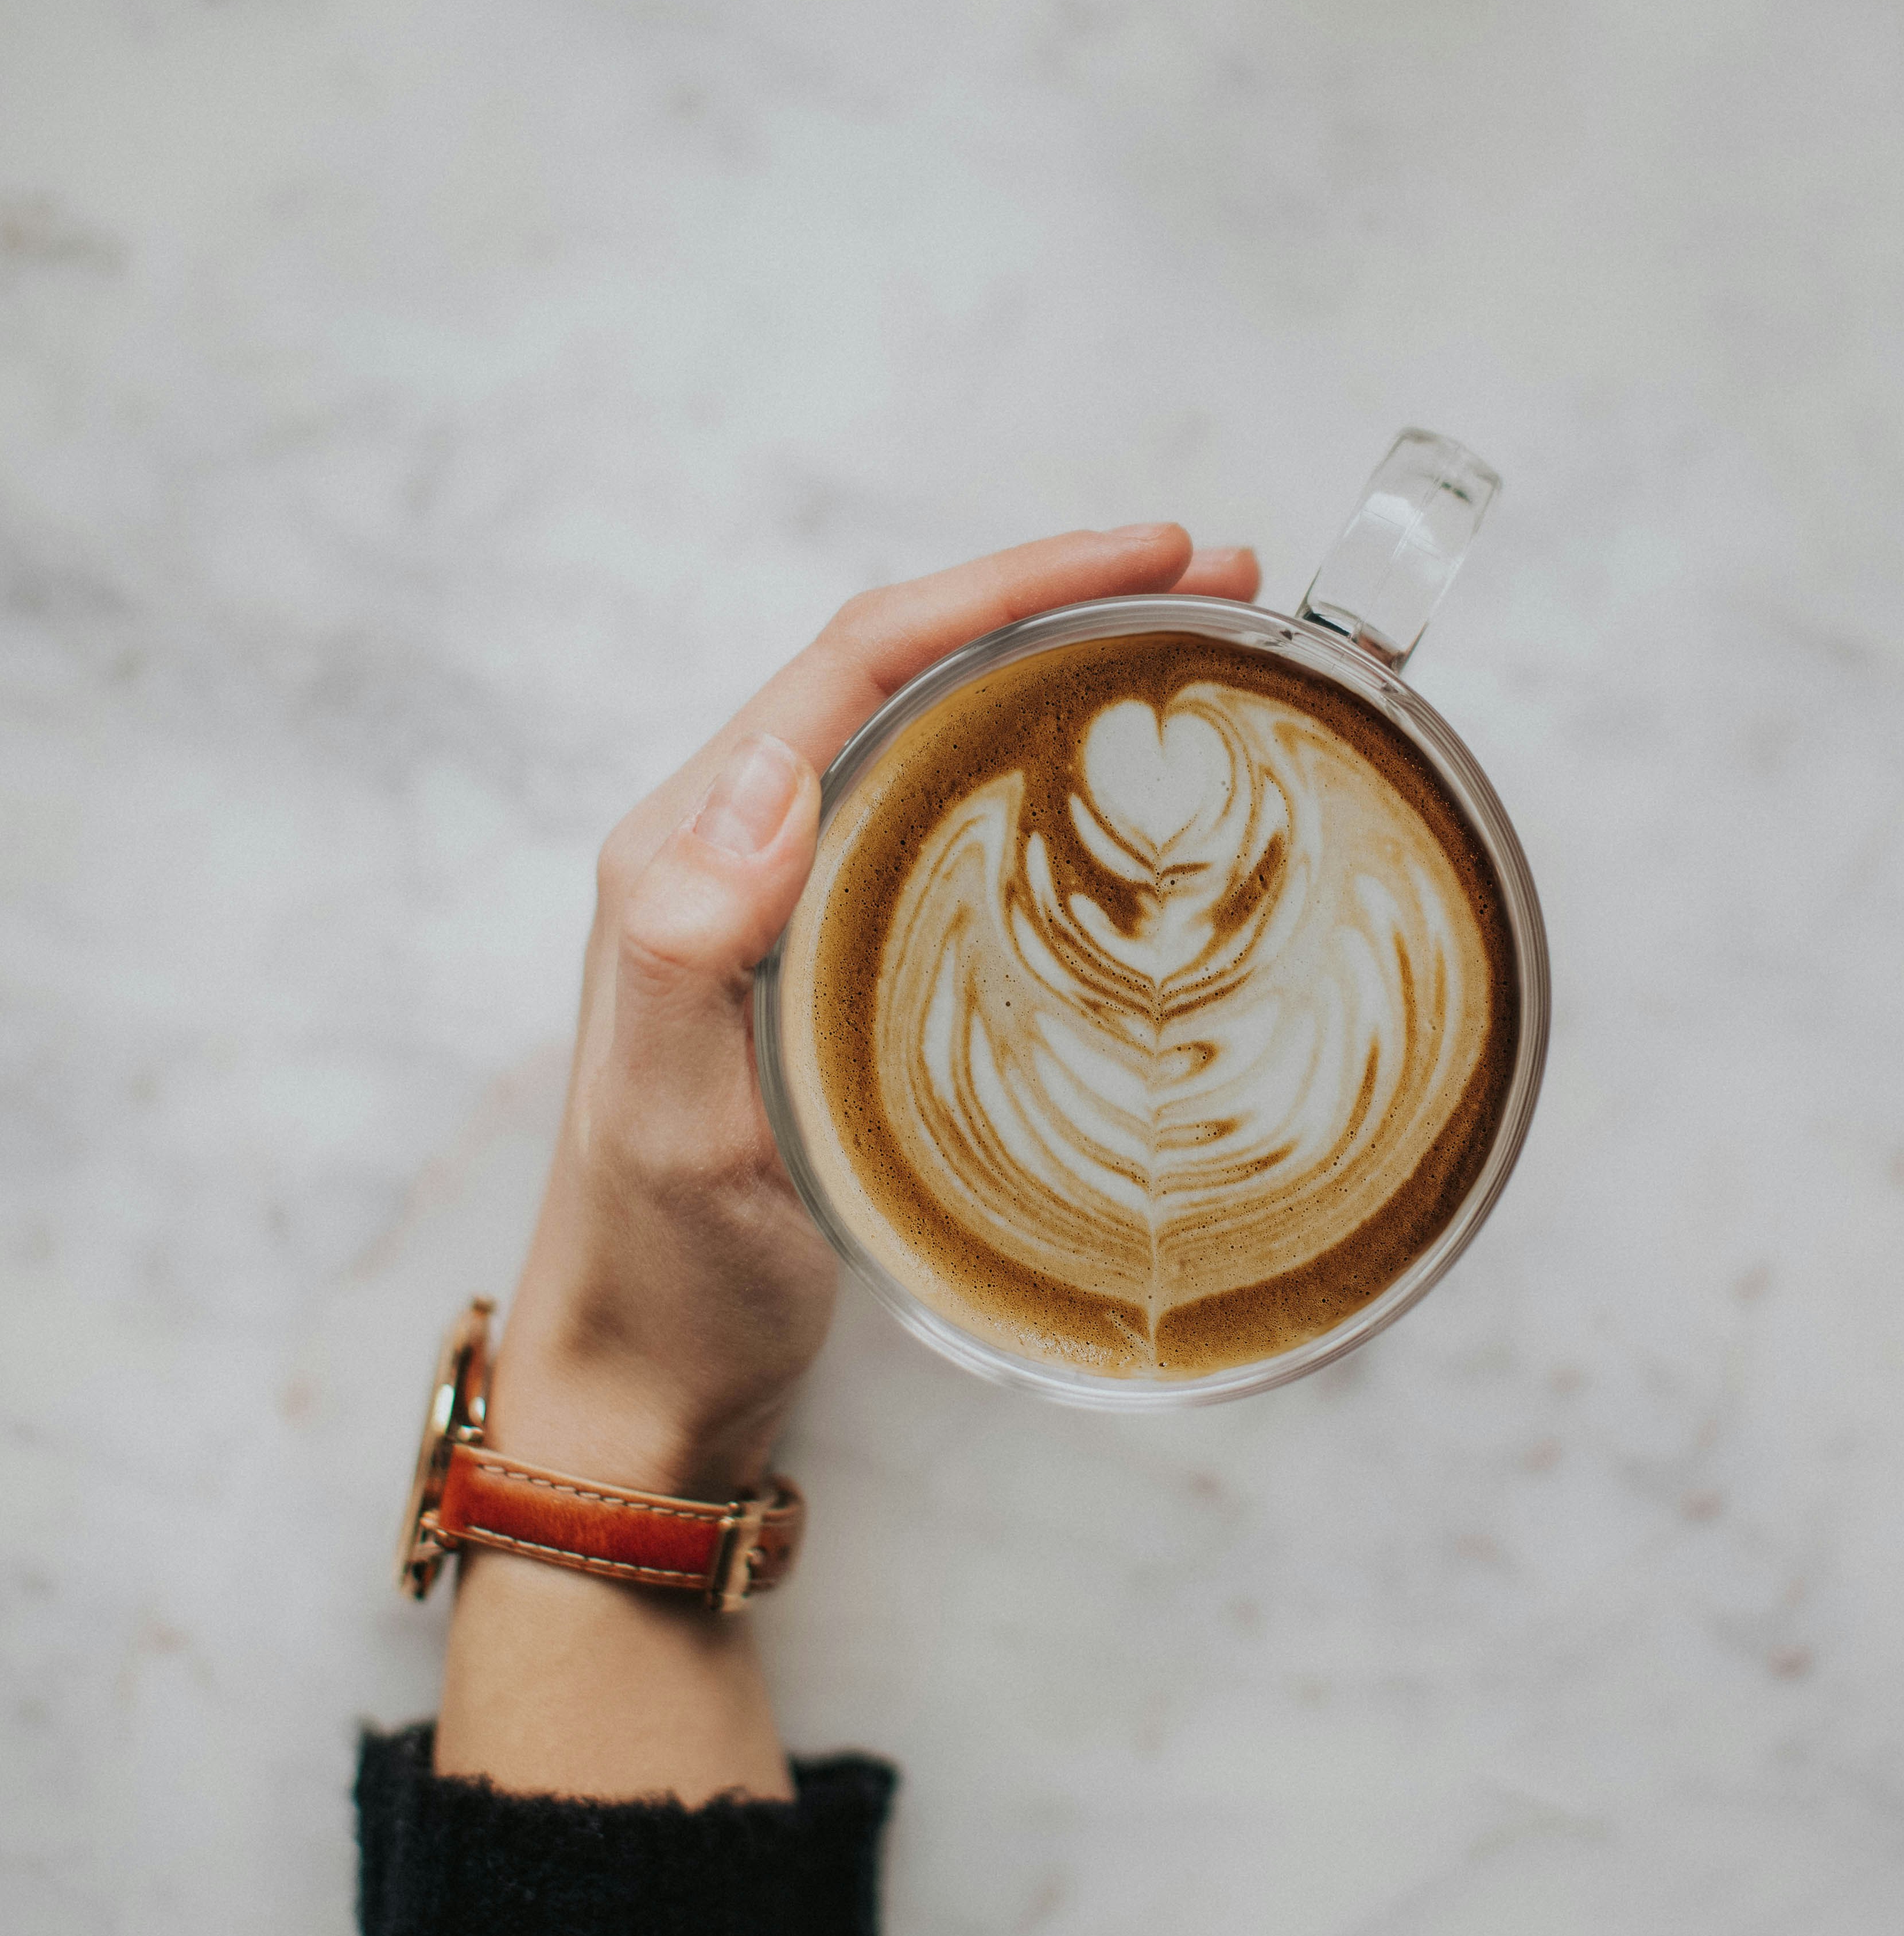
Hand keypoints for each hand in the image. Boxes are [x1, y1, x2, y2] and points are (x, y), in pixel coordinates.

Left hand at [485, 526, 1261, 1502]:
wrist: (652, 1376)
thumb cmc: (660, 1265)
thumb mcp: (663, 1124)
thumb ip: (682, 951)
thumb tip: (764, 778)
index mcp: (689, 849)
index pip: (860, 661)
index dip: (1007, 587)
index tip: (1150, 559)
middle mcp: (741, 850)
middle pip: (911, 670)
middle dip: (1060, 601)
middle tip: (1219, 582)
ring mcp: (797, 905)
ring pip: (939, 738)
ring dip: (1063, 673)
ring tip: (1203, 649)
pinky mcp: (848, 963)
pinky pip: (952, 829)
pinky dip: (1047, 779)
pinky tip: (1128, 796)